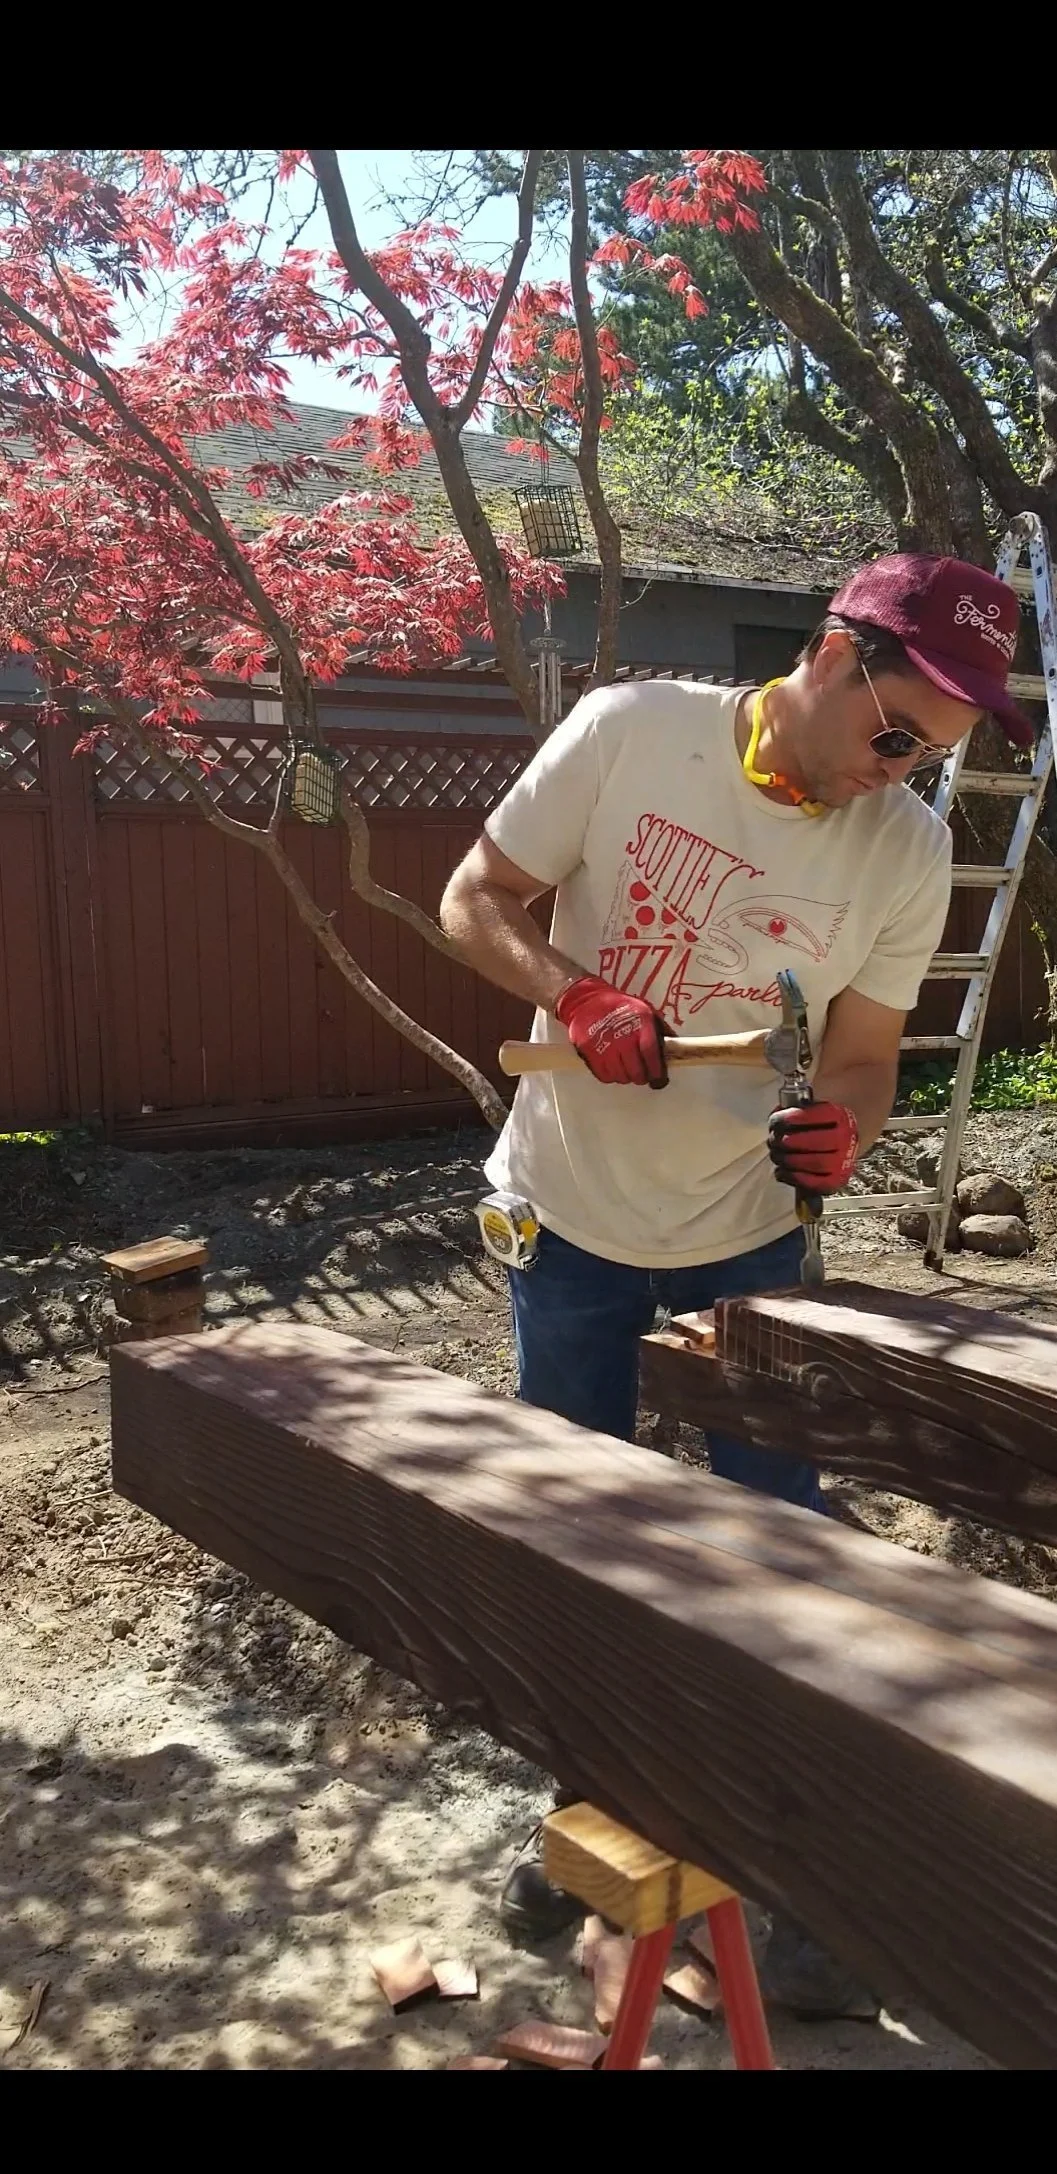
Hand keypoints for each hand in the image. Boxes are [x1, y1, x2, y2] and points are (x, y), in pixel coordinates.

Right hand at [554, 974, 668, 1087]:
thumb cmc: (620, 1007)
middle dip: (641, 1077)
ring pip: (621, 1077)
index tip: (658, 1079)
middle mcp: (623, 1037)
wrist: (587, 1001)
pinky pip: (604, 1076)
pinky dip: (610, 1076)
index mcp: (641, 1024)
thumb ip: (660, 1030)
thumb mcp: (645, 1011)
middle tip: (641, 1075)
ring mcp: (605, 1046)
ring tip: (625, 1068)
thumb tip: (677, 1048)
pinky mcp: (590, 1053)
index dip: (656, 1070)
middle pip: (636, 1071)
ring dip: (626, 1077)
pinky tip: (613, 1067)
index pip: (651, 1053)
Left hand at [768, 1100, 859, 1192]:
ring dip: (788, 1160)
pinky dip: (794, 1178)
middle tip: (772, 1140)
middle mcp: (846, 1138)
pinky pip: (816, 1183)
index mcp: (840, 1116)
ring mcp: (843, 1161)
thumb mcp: (811, 1108)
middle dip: (787, 1142)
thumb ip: (798, 1106)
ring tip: (776, 1154)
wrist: (840, 1143)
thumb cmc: (817, 1124)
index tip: (776, 1121)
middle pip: (816, 1142)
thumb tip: (779, 1110)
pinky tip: (781, 1171)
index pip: (819, 1115)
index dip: (794, 1119)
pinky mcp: (836, 1180)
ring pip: (816, 1163)